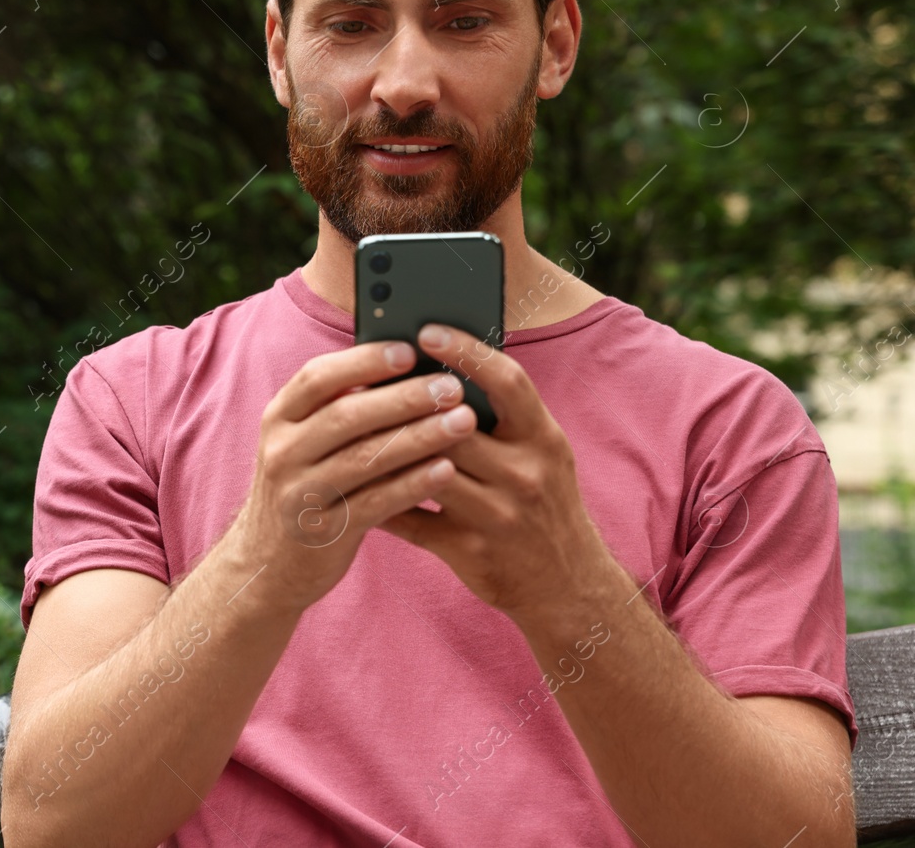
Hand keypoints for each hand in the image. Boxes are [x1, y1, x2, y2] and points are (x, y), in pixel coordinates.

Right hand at [230, 338, 480, 614]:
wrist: (267, 564)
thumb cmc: (304, 486)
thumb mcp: (303, 442)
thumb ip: (340, 408)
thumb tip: (408, 368)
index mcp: (278, 418)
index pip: (317, 377)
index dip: (363, 361)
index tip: (409, 349)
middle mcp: (282, 451)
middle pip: (346, 415)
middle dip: (403, 398)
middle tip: (452, 387)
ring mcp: (299, 493)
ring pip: (364, 459)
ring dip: (418, 437)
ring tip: (464, 422)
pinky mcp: (322, 532)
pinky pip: (374, 503)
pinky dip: (412, 484)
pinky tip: (446, 470)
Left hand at [374, 323, 615, 622]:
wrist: (567, 586)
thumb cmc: (543, 502)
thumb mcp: (541, 452)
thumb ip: (503, 415)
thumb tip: (441, 364)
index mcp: (544, 439)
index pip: (508, 382)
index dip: (468, 352)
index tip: (426, 330)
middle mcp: (526, 474)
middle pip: (455, 426)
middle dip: (408, 401)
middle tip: (366, 375)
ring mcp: (498, 516)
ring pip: (427, 470)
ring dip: (386, 447)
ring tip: (349, 421)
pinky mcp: (469, 551)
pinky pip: (411, 519)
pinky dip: (379, 499)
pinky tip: (351, 480)